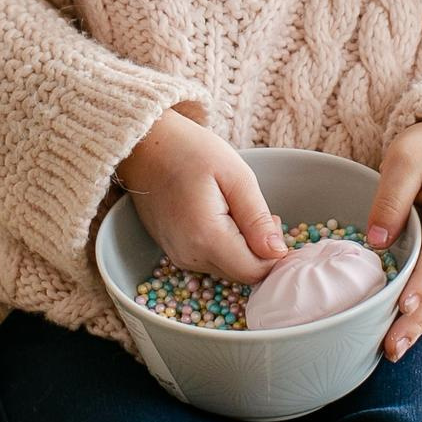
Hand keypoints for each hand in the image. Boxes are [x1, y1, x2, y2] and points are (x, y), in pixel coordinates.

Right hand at [115, 109, 287, 284]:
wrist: (144, 146)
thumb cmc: (190, 151)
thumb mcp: (235, 176)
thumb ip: (257, 219)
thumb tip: (278, 253)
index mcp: (207, 237)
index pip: (254, 272)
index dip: (274, 254)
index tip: (275, 221)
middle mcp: (189, 255)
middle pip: (241, 275)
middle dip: (259, 251)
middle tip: (258, 212)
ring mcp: (178, 256)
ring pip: (227, 269)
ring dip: (242, 249)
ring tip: (236, 209)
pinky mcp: (173, 251)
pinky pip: (210, 260)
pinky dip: (224, 246)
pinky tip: (221, 216)